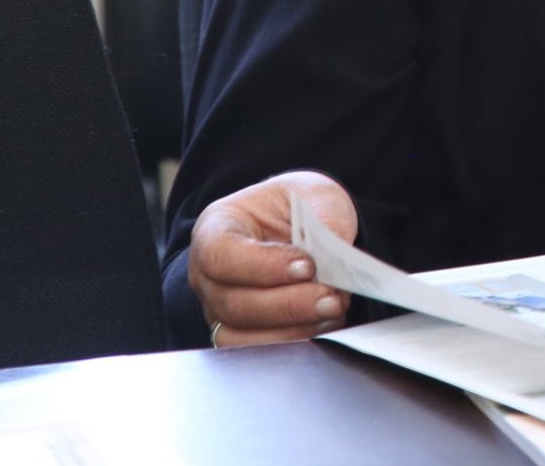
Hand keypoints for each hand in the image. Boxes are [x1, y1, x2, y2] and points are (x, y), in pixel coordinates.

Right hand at [188, 170, 358, 346]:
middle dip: (288, 304)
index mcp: (215, 228)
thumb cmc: (297, 206)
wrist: (300, 226)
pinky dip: (291, 343)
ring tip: (332, 311)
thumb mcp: (314, 193)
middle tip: (331, 297)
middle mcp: (207, 274)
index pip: (221, 254)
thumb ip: (325, 218)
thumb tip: (337, 257)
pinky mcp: (239, 334)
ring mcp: (217, 309)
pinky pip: (255, 352)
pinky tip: (323, 325)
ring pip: (241, 335)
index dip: (263, 265)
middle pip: (233, 302)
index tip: (308, 265)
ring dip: (292, 329)